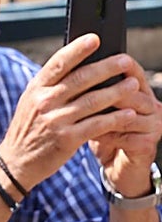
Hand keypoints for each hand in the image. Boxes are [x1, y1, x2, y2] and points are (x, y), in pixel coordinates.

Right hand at [0, 34, 140, 190]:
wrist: (17, 161)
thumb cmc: (29, 128)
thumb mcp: (32, 102)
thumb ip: (51, 86)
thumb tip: (77, 66)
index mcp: (36, 88)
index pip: (58, 63)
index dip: (77, 50)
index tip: (95, 39)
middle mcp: (44, 101)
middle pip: (80, 79)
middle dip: (106, 68)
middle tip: (126, 60)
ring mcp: (55, 120)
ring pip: (92, 101)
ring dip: (116, 92)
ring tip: (133, 84)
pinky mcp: (67, 139)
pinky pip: (96, 125)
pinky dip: (115, 119)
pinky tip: (129, 114)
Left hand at [88, 55, 161, 196]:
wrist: (115, 167)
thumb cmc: (101, 132)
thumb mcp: (94, 108)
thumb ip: (90, 89)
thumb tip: (70, 65)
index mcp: (140, 92)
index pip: (131, 70)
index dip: (112, 62)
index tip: (89, 54)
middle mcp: (152, 106)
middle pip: (129, 90)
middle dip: (102, 87)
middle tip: (76, 85)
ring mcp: (153, 126)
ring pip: (126, 113)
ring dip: (101, 112)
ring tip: (76, 111)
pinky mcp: (147, 146)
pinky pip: (124, 136)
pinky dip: (103, 134)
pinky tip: (86, 132)